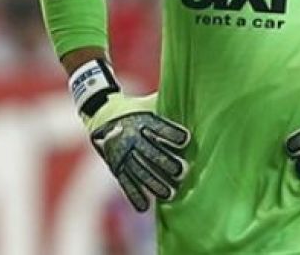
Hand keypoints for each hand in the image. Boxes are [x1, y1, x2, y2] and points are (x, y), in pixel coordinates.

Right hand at [86, 92, 190, 211]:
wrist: (102, 114)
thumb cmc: (137, 108)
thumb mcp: (150, 101)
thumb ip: (170, 100)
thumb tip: (197, 93)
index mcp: (141, 120)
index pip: (157, 127)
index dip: (171, 133)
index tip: (186, 139)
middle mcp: (131, 137)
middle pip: (150, 151)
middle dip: (165, 162)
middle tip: (182, 171)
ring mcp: (123, 153)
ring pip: (139, 170)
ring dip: (154, 183)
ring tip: (169, 194)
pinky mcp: (116, 166)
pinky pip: (125, 182)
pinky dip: (134, 195)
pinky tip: (145, 206)